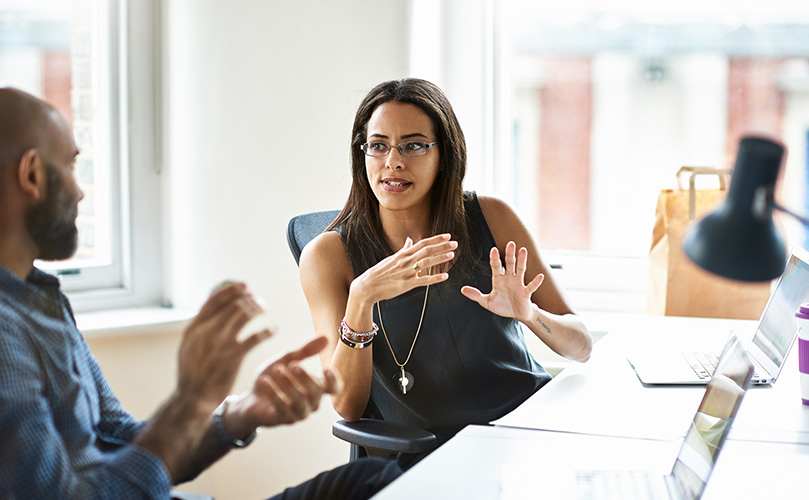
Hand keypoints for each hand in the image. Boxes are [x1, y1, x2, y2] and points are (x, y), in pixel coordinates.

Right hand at [176, 282, 271, 409]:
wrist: (192, 398)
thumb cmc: (193, 371)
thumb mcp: (189, 346)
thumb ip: (200, 327)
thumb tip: (213, 307)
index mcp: (193, 328)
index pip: (214, 300)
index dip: (232, 290)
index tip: (244, 285)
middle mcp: (206, 332)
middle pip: (233, 305)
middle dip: (248, 299)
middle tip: (258, 301)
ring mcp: (220, 343)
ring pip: (245, 315)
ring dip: (258, 309)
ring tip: (265, 309)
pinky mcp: (233, 357)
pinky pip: (256, 337)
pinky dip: (267, 330)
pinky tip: (273, 329)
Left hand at [226, 336, 342, 433]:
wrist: (251, 398)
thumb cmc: (273, 379)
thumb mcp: (287, 360)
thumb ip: (305, 351)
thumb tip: (325, 337)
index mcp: (315, 387)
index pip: (334, 388)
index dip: (334, 381)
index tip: (326, 369)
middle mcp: (311, 402)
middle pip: (317, 392)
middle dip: (305, 378)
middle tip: (292, 364)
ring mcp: (298, 413)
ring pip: (301, 402)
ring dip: (289, 385)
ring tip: (277, 370)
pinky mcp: (283, 419)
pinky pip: (283, 409)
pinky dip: (274, 394)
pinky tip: (265, 381)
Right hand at [351, 233, 456, 303]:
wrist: (367, 286)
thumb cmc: (380, 273)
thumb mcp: (391, 258)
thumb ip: (403, 249)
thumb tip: (409, 240)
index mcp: (403, 254)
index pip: (422, 243)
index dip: (436, 239)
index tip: (447, 236)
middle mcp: (405, 261)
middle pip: (427, 251)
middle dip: (442, 246)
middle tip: (455, 243)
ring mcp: (406, 272)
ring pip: (426, 263)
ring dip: (439, 259)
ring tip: (452, 255)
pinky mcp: (406, 285)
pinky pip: (423, 281)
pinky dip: (434, 278)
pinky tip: (445, 277)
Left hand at [461, 241, 543, 321]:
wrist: (517, 314)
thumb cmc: (503, 306)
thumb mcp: (487, 302)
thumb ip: (476, 295)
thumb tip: (462, 290)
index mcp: (499, 280)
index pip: (496, 266)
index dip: (495, 258)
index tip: (494, 249)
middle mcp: (509, 279)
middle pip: (509, 264)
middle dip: (509, 254)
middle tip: (510, 242)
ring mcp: (519, 284)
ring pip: (520, 270)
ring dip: (522, 260)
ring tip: (523, 250)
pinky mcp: (526, 293)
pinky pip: (531, 286)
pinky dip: (536, 281)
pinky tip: (540, 276)